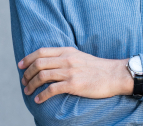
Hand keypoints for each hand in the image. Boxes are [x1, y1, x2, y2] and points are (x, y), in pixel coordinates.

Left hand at [18, 47, 132, 103]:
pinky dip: (42, 95)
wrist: (113, 74)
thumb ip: (65, 57)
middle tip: (23, 82)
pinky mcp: (74, 84)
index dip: (28, 58)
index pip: (41, 51)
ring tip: (28, 91)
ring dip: (31, 84)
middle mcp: (67, 59)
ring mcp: (70, 71)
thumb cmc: (96, 67)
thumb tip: (50, 63)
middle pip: (39, 63)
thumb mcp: (79, 56)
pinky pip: (52, 89)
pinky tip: (39, 100)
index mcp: (67, 51)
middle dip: (27, 73)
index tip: (21, 66)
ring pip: (43, 76)